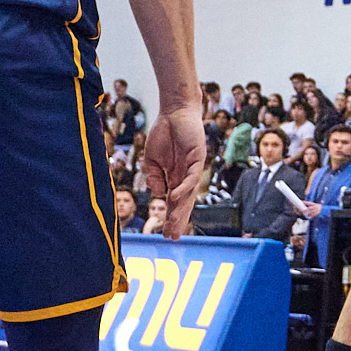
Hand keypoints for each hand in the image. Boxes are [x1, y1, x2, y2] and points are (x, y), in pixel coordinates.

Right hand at [142, 106, 207, 240]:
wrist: (174, 112)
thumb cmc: (163, 135)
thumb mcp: (152, 161)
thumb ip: (154, 178)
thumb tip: (158, 195)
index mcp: (175, 178)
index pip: (175, 203)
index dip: (171, 218)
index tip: (166, 235)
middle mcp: (186, 177)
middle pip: (184, 203)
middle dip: (178, 220)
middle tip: (172, 237)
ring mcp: (193, 168)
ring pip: (189, 193)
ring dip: (181, 209)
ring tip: (174, 225)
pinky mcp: (198, 157)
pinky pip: (191, 176)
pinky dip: (184, 187)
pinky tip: (175, 197)